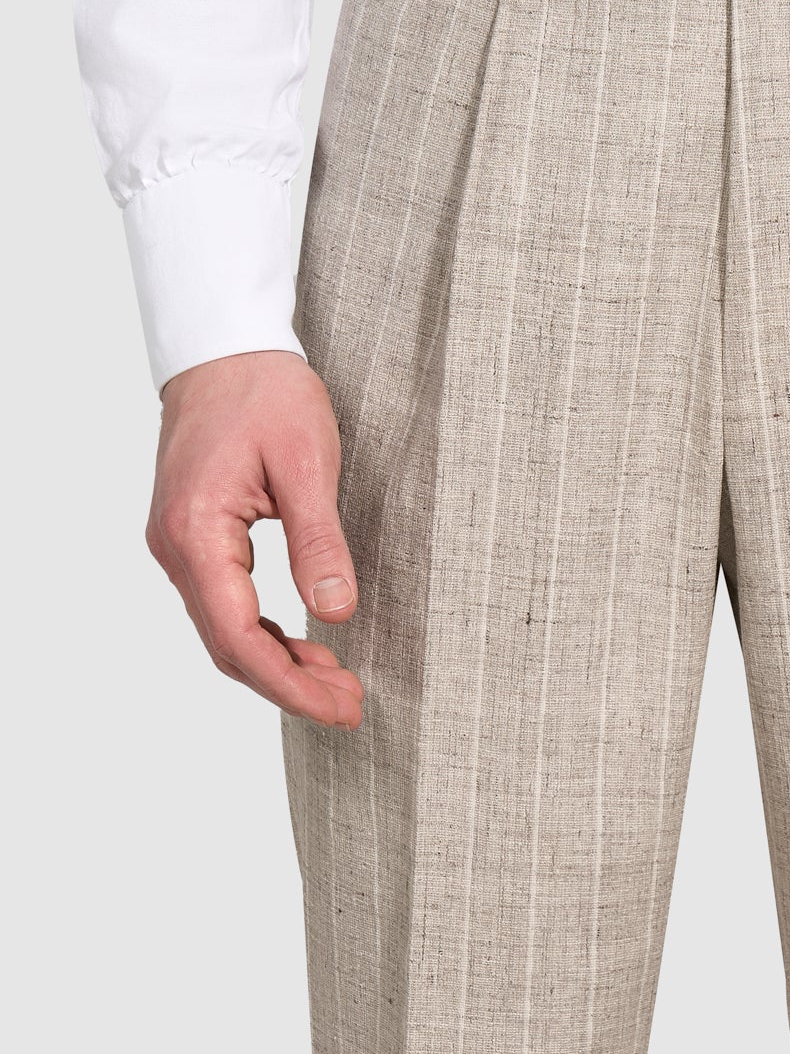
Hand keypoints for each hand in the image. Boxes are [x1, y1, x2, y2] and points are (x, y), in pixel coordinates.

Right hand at [146, 350, 363, 729]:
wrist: (224, 346)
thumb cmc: (264, 391)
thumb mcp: (307, 464)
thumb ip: (320, 543)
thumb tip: (337, 612)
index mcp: (197, 531)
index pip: (239, 636)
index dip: (290, 683)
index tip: (339, 705)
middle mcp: (175, 547)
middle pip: (228, 647)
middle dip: (289, 685)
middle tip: (350, 707)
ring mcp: (178, 545)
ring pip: (224, 633)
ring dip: (278, 664)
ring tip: (337, 683)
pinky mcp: (193, 539)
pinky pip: (224, 606)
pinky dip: (264, 635)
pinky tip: (306, 646)